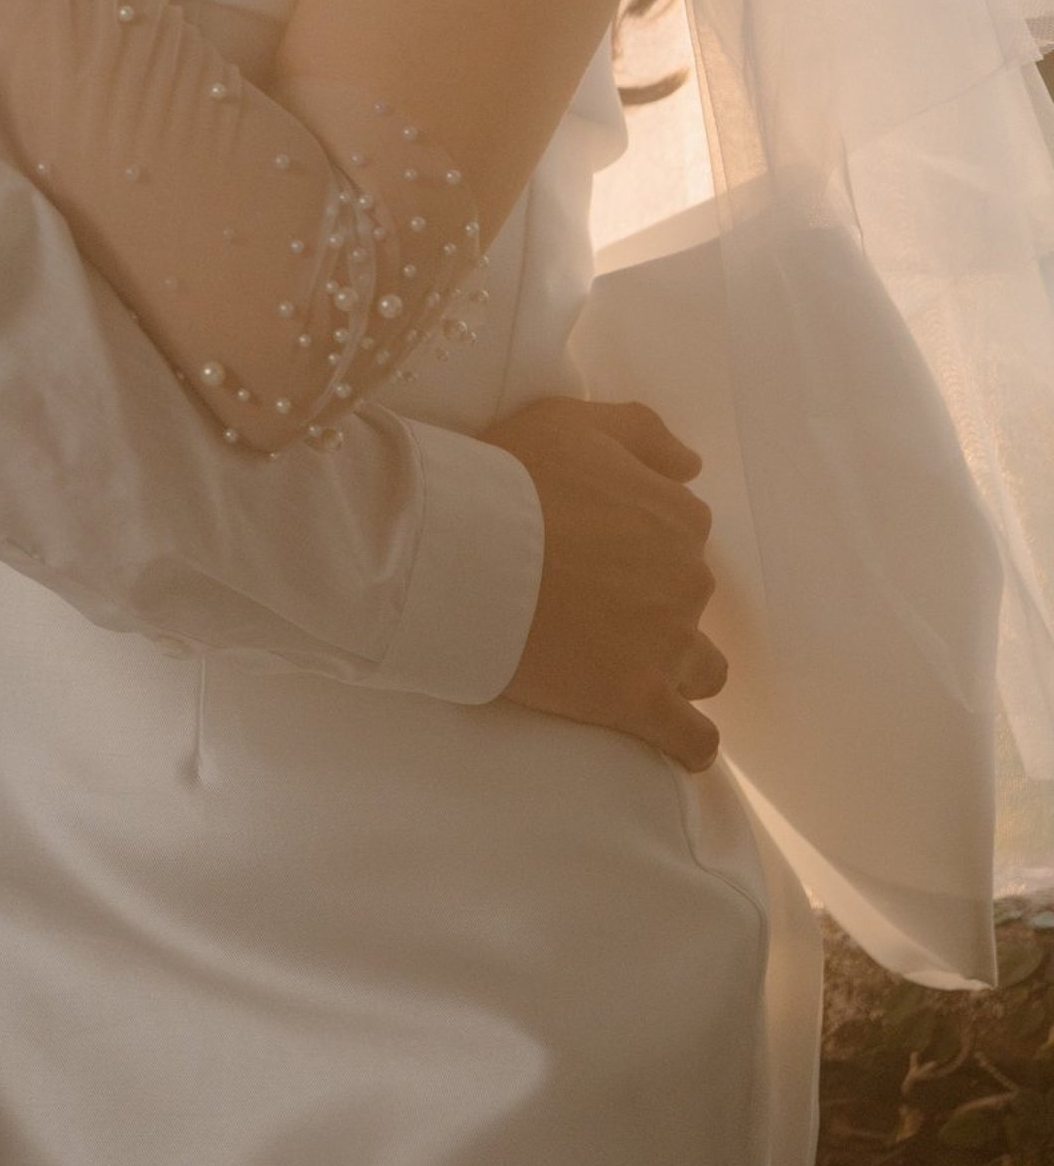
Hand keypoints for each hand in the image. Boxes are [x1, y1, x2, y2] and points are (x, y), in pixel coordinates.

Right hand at [487, 395, 727, 771]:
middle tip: (586, 605)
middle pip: (686, 599)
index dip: (637, 542)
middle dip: (650, 604)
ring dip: (674, 668)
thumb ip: (645, 434)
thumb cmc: (511, 476)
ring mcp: (666, 644)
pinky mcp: (637, 701)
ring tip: (621, 668)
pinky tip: (675, 745)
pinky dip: (689, 743)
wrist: (464, 547)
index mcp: (677, 515)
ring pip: (701, 668)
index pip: (681, 533)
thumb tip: (693, 466)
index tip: (593, 551)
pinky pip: (691, 739)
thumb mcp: (576, 419)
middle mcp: (686, 579)